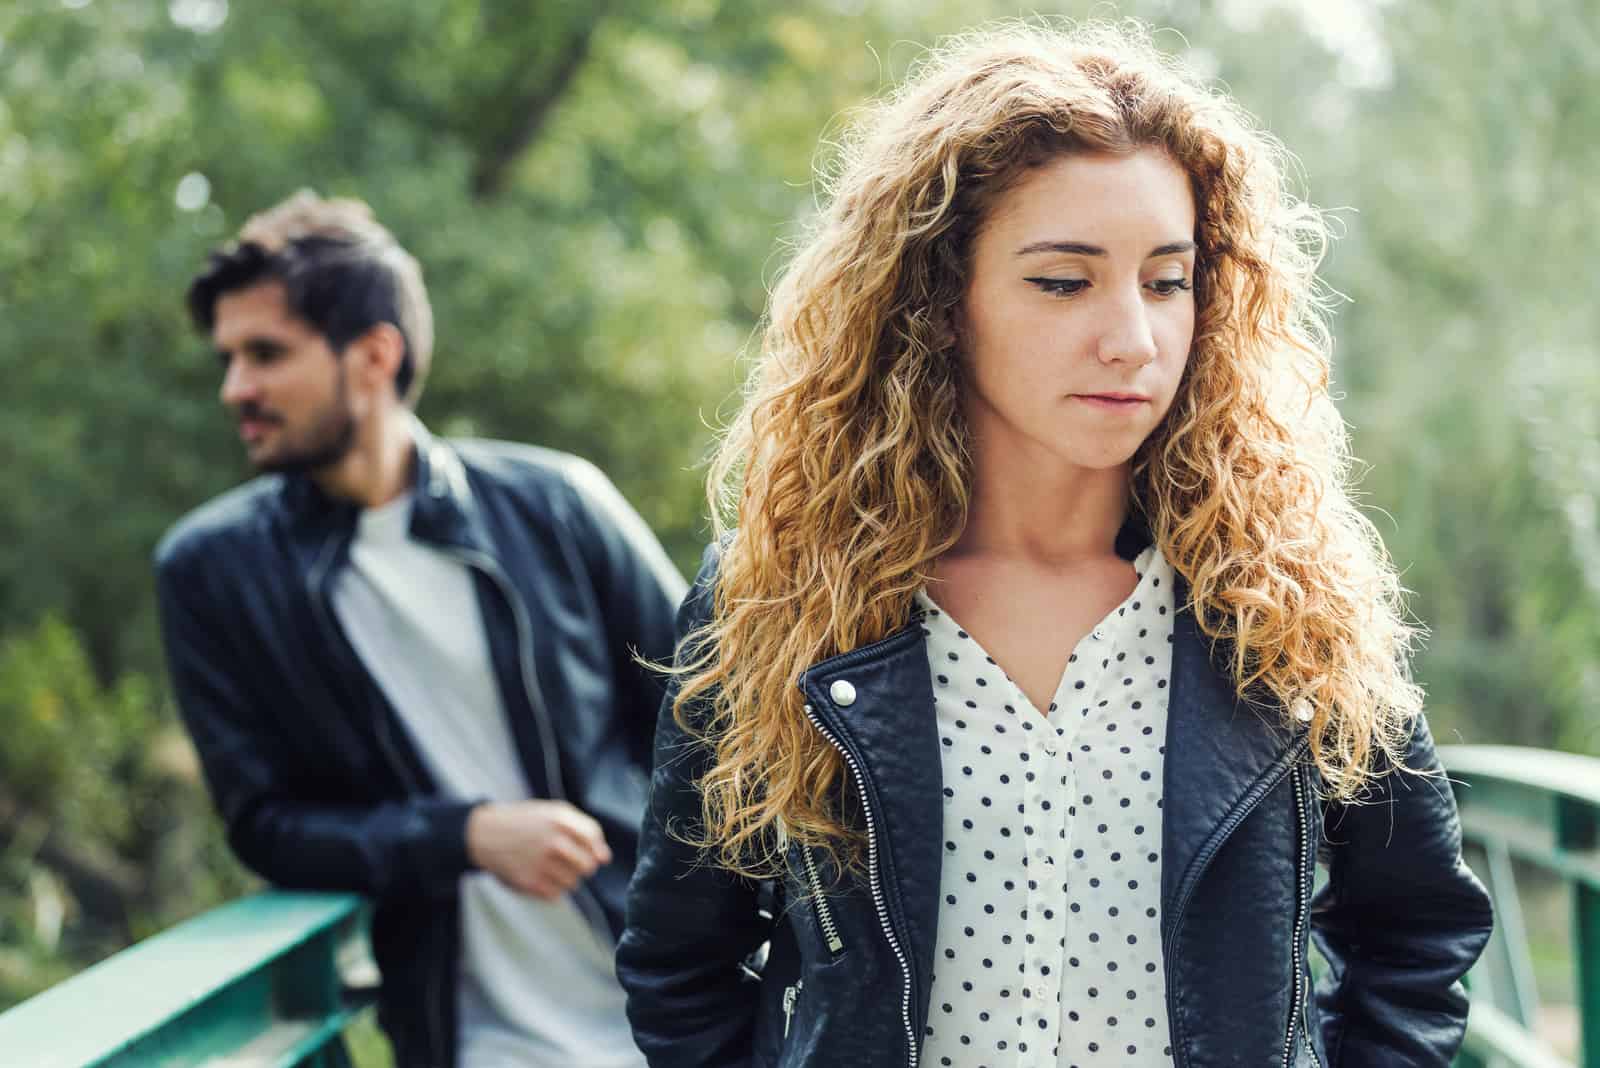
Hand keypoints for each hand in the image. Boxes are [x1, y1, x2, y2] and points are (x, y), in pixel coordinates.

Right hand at [466, 799, 612, 899]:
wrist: (485, 834)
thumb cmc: (526, 823)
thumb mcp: (554, 812)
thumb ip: (584, 829)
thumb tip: (605, 858)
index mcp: (560, 819)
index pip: (593, 838)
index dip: (595, 848)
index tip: (587, 851)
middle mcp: (553, 841)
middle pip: (588, 866)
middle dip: (582, 866)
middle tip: (566, 860)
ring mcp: (541, 863)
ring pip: (573, 883)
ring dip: (565, 878)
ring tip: (547, 866)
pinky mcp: (530, 883)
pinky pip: (556, 895)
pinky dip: (550, 889)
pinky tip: (538, 875)